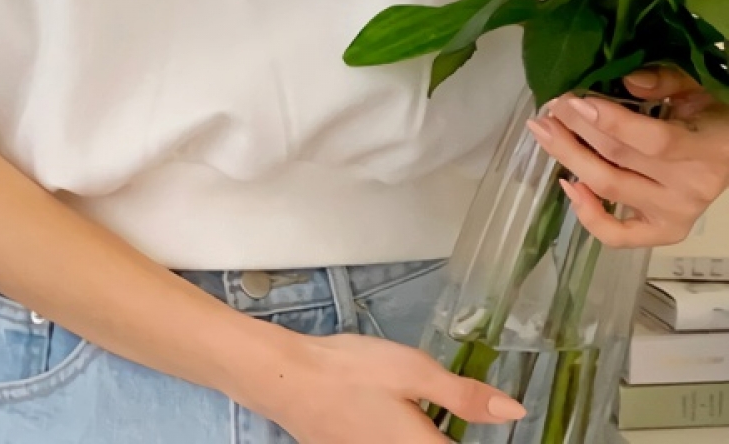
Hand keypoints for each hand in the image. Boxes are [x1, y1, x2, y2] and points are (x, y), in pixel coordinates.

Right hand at [255, 332, 525, 442]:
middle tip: (449, 404)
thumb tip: (516, 411)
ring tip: (414, 404)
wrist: (289, 380)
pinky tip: (386, 409)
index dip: (481, 432)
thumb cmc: (354, 373)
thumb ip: (464, 396)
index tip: (478, 417)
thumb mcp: (413, 372)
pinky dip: (398, 430)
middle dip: (445, 427)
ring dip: (422, 429)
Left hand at [528, 68, 728, 248]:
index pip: (654, 141)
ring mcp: (676, 214)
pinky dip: (587, 215)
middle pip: (619, 159)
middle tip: (551, 106)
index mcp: (707, 149)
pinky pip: (618, 235)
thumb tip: (628, 80)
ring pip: (608, 187)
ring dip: (569, 157)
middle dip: (575, 129)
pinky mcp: (663, 231)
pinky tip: (567, 184)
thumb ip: (666, 81)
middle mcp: (691, 187)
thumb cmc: (710, 116)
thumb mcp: (696, 89)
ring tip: (544, 131)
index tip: (574, 101)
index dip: (611, 121)